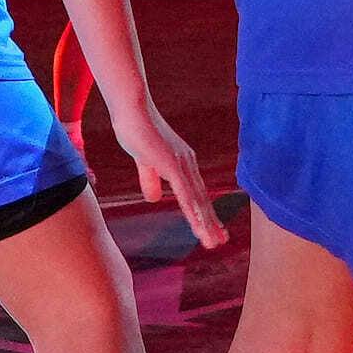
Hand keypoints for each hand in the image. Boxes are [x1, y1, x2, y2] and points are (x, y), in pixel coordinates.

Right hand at [112, 100, 231, 248]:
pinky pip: (184, 192)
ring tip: (213, 242)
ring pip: (196, 200)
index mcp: (182, 165)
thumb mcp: (144, 162)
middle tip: (221, 242)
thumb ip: (150, 181)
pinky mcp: (171, 164)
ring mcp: (181, 164)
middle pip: (201, 199)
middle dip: (211, 222)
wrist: (131, 110)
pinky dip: (193, 210)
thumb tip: (155, 200)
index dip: (205, 213)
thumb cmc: (136, 130)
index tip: (213, 229)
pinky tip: (198, 224)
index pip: (196, 194)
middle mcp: (187, 165)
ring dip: (205, 223)